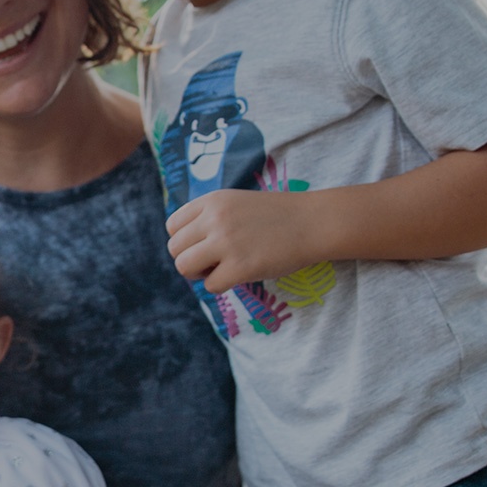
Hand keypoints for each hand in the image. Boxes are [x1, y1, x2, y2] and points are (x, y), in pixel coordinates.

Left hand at [165, 190, 317, 293]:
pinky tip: (238, 276)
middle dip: (189, 259)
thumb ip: (208, 218)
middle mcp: (214, 218)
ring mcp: (226, 242)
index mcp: (211, 200)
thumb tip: (184, 248)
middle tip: (212, 262)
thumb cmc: (275, 216)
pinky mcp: (240, 266)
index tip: (204, 245)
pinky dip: (220, 286)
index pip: (172, 226)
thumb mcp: (235, 203)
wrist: (313, 222)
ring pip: (184, 267)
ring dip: (199, 274)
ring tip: (219, 269)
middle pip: (174, 249)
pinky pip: (210, 286)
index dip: (185, 240)